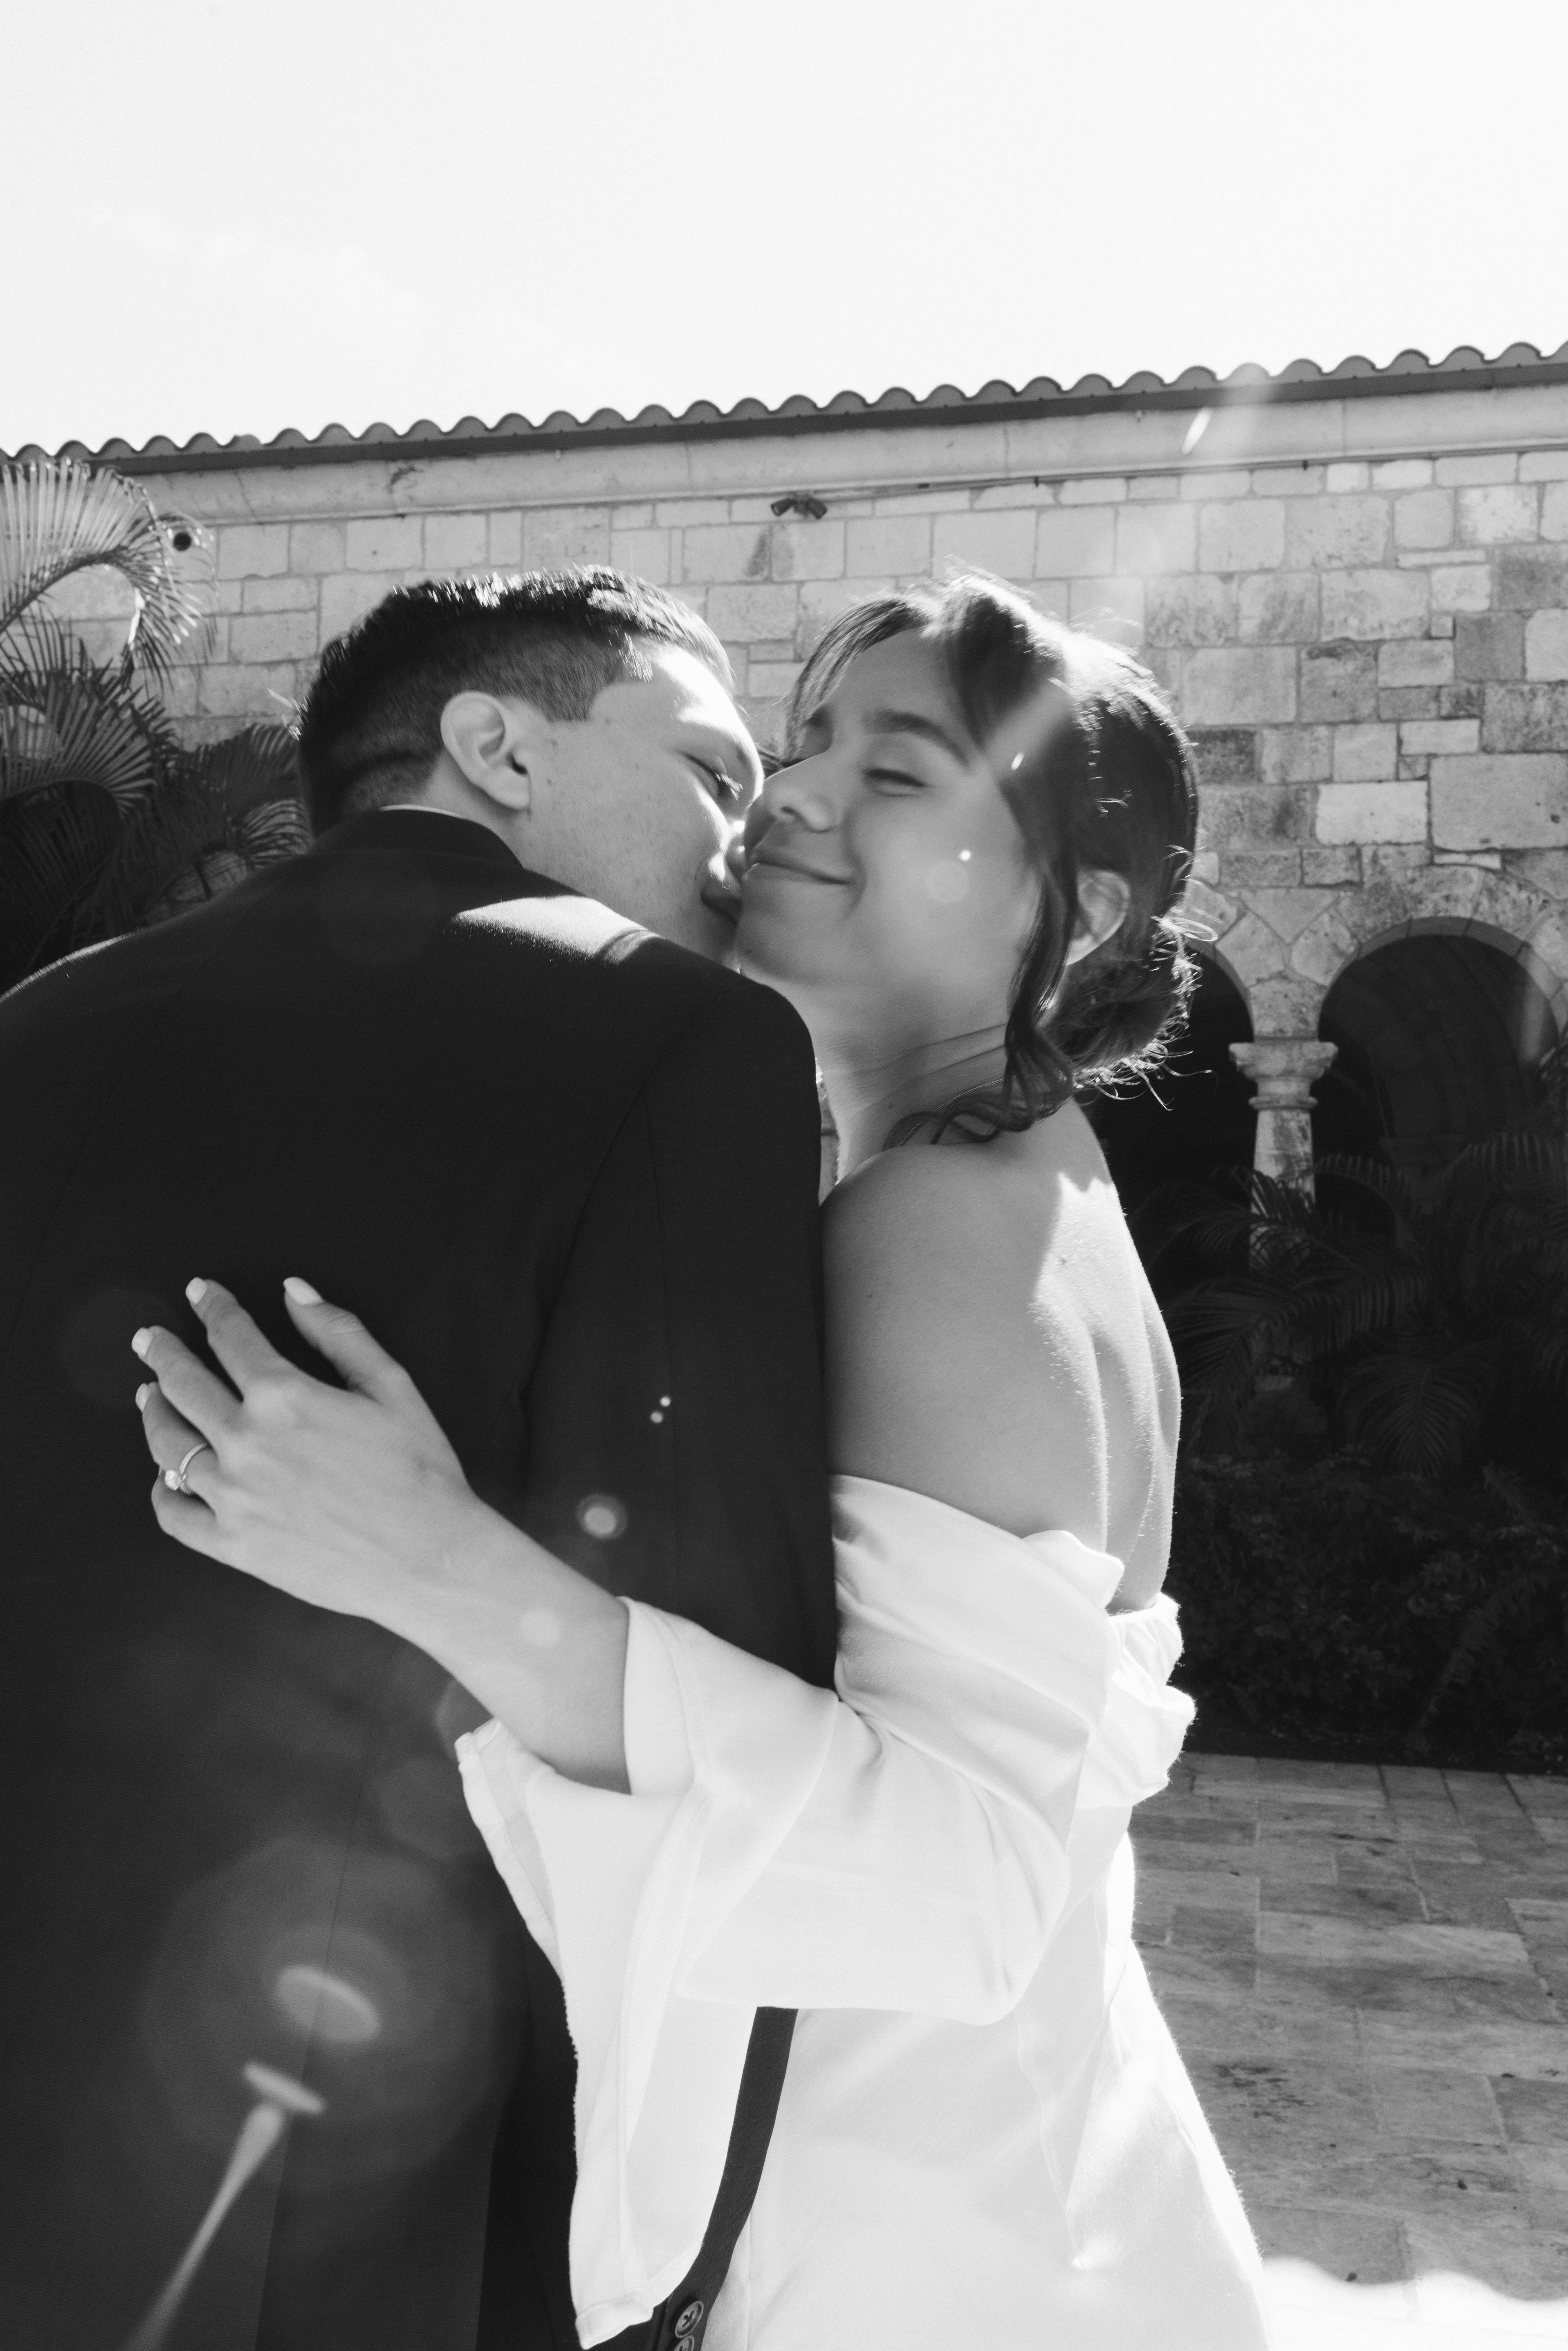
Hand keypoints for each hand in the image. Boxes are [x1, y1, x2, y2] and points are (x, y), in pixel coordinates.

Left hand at [134, 1277, 487, 1635]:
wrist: (429, 1559)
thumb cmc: (418, 1472)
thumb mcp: (391, 1386)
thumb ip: (338, 1333)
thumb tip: (294, 1291)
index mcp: (285, 1397)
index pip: (231, 1336)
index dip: (212, 1307)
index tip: (199, 1293)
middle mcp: (246, 1443)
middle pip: (182, 1383)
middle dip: (163, 1351)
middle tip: (149, 1338)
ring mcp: (233, 1497)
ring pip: (168, 1444)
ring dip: (155, 1411)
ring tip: (151, 1396)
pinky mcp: (232, 1544)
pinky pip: (174, 1514)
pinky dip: (161, 1490)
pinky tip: (164, 1476)